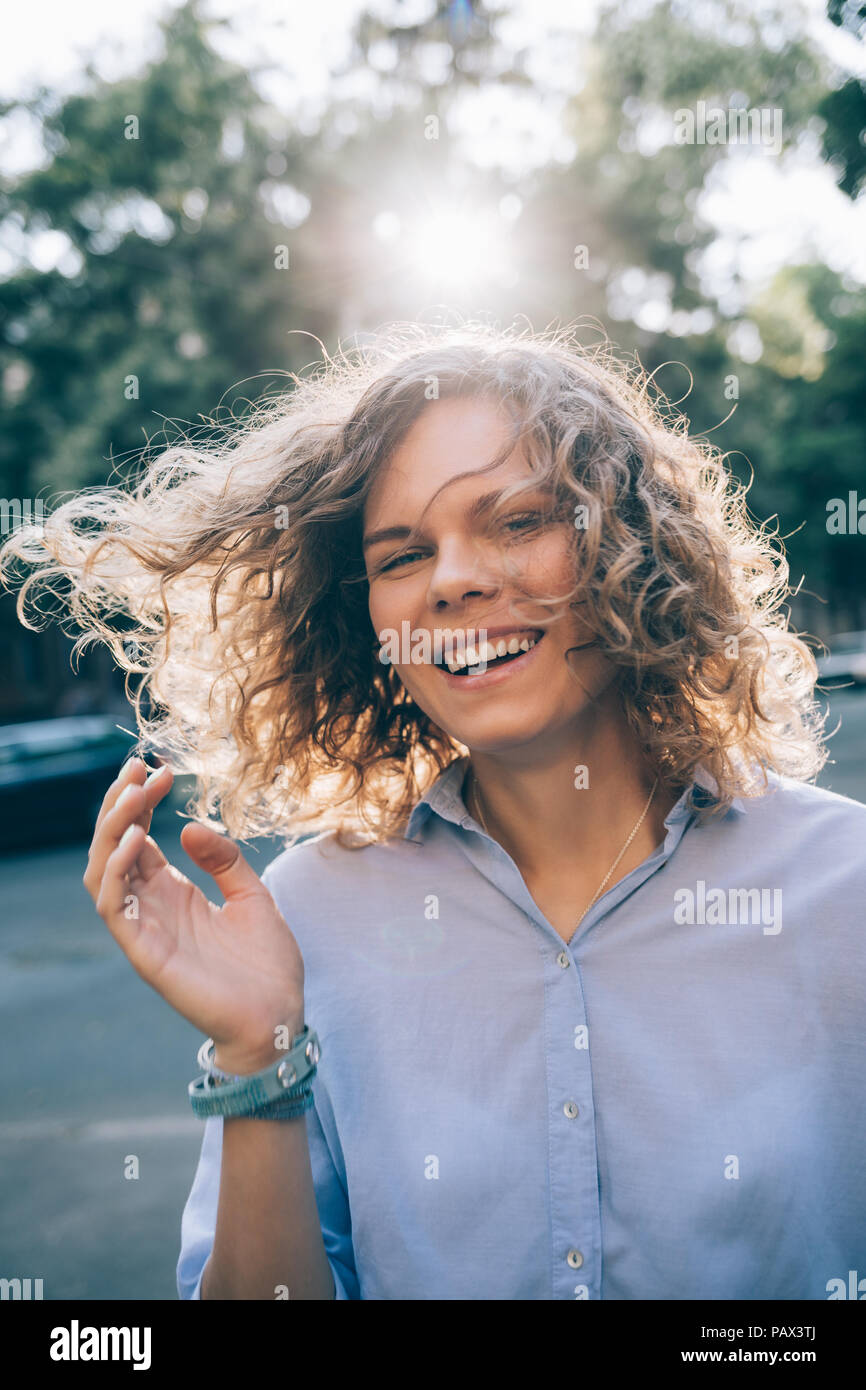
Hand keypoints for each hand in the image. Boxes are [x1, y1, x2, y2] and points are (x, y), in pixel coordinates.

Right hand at [83, 758, 304, 1070]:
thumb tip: (188, 825)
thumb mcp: (252, 894)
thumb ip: (224, 859)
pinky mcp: (145, 953)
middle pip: (112, 847)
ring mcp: (144, 928)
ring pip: (101, 872)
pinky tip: (135, 839)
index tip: (156, 767)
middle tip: (139, 768)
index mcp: (173, 891)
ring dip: (111, 830)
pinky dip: (116, 870)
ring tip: (132, 794)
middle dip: (120, 804)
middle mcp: (152, 906)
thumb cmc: (266, 962)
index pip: (137, 836)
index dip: (139, 801)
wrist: (279, 1015)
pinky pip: (114, 907)